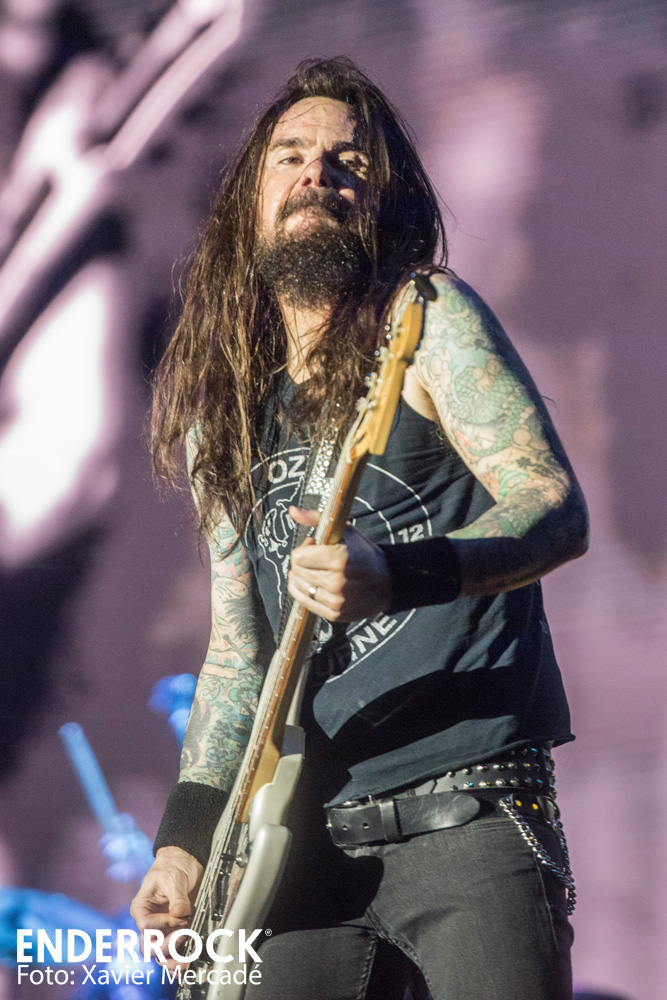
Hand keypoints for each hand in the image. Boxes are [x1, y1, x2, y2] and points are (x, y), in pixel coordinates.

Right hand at [130, 846, 203, 968]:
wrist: (185, 862)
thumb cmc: (172, 866)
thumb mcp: (173, 877)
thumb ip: (177, 897)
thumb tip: (180, 913)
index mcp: (141, 907)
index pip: (146, 926)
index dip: (163, 924)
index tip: (180, 916)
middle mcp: (148, 921)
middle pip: (149, 946)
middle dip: (167, 944)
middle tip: (184, 933)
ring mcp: (161, 928)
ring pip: (158, 954)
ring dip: (171, 959)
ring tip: (185, 960)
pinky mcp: (174, 931)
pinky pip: (171, 952)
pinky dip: (177, 959)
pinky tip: (186, 962)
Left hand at [287, 506, 390, 620]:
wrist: (387, 581)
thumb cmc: (363, 552)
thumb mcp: (345, 530)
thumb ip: (316, 519)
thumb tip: (292, 510)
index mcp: (339, 558)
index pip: (298, 557)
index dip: (303, 549)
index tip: (313, 546)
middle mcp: (337, 581)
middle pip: (297, 571)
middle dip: (301, 563)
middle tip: (315, 558)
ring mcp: (336, 600)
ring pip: (299, 587)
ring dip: (301, 577)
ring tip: (315, 570)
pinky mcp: (335, 614)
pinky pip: (305, 603)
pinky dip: (303, 592)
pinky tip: (310, 584)